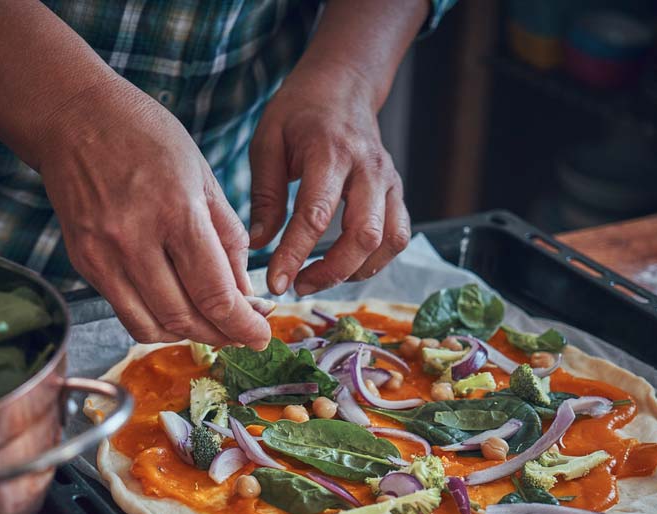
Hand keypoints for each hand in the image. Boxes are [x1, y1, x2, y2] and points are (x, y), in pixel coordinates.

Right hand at [39, 77, 270, 347]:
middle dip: (221, 334)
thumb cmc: (145, 136)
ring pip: (152, 326)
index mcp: (176, 211)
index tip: (261, 335)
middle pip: (185, 318)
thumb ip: (228, 236)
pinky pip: (125, 311)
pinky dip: (155, 321)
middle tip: (241, 332)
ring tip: (209, 325)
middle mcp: (136, 239)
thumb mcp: (202, 175)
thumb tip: (244, 291)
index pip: (215, 293)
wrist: (73, 117)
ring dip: (187, 335)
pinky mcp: (84, 262)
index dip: (243, 325)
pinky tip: (174, 308)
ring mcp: (104, 255)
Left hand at [248, 65, 411, 296]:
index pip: (316, 214)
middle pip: (363, 235)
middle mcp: (367, 168)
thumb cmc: (299, 112)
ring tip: (319, 279)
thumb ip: (265, 195)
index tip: (275, 282)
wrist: (343, 85)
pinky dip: (375, 261)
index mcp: (330, 152)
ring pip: (388, 241)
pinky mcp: (396, 192)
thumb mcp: (268, 142)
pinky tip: (345, 267)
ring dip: (355, 271)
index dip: (295, 254)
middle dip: (330, 271)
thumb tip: (259, 244)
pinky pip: (397, 236)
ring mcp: (388, 181)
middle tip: (298, 285)